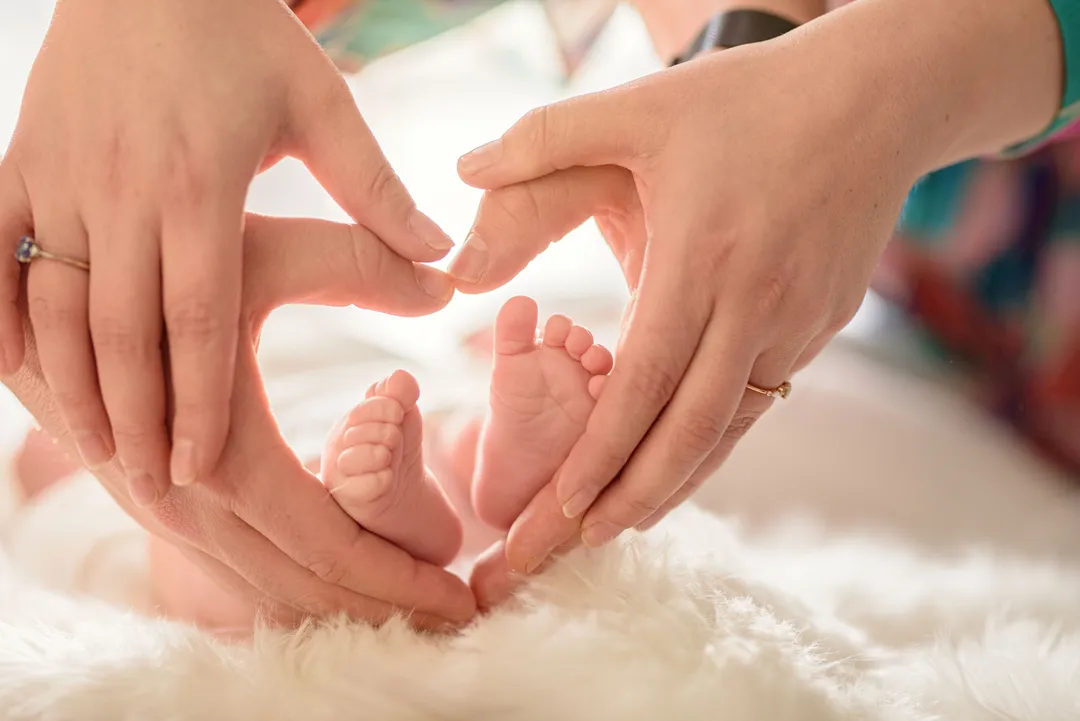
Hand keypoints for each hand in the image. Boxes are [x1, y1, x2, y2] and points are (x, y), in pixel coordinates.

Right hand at [0, 0, 452, 506]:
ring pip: (54, 302)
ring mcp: (60, 178)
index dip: (198, 400)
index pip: (199, 318)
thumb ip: (377, 189)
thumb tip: (445, 259)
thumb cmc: (242, 35)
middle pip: (123, 330)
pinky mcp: (20, 162)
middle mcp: (122, 192)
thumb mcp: (321, 104)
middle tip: (153, 487)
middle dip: (137, 416)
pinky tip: (8, 370)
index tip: (203, 470)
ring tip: (96, 450)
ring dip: (70, 383)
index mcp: (200, 187)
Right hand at [3, 215, 474, 628]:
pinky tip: (329, 585)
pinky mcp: (150, 495)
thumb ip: (356, 263)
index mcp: (227, 448)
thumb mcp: (263, 250)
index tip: (463, 598)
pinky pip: (228, 561)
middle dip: (379, 608)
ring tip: (409, 611)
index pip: (329, 544)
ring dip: (334, 603)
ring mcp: (162, 504)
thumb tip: (448, 283)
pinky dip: (286, 581)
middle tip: (454, 618)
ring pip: (258, 583)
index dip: (399, 577)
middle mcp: (188, 495)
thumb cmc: (160, 249)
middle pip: (297, 584)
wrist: (43, 270)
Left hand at [451, 41, 921, 566]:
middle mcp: (754, 304)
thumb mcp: (641, 105)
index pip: (643, 383)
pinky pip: (760, 402)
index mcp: (702, 257)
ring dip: (675, 484)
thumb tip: (460, 168)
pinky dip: (716, 443)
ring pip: (730, 429)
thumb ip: (543, 135)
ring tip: (623, 525)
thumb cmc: (747, 100)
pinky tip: (682, 463)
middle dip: (628, 500)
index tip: (558, 510)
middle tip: (572, 548)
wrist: (874, 101)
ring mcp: (798, 322)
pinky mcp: (822, 327)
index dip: (599, 454)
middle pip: (688, 431)